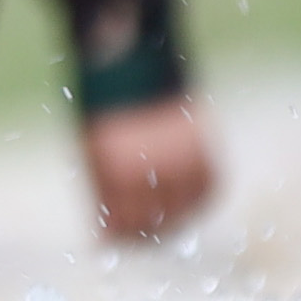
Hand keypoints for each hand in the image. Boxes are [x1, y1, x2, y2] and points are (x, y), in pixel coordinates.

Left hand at [83, 95, 218, 242]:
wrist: (131, 60)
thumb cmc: (104, 110)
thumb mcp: (93, 152)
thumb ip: (101, 196)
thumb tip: (105, 241)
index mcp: (117, 169)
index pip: (126, 222)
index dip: (124, 238)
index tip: (120, 241)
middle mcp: (151, 165)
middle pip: (157, 220)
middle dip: (148, 232)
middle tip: (142, 234)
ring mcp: (179, 154)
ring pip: (186, 208)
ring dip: (176, 219)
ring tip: (164, 220)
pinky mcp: (200, 143)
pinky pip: (208, 186)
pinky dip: (198, 199)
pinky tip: (187, 203)